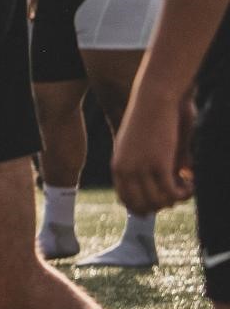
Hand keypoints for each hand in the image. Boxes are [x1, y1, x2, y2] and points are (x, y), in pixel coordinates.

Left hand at [112, 89, 193, 214]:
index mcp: (118, 167)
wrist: (153, 99)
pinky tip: (191, 184)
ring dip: (176, 200)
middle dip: (161, 207)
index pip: (126, 200)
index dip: (143, 208)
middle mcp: (126, 171)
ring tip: (186, 188)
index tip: (159, 205)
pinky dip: (184, 194)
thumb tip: (164, 188)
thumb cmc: (148, 120)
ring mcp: (141, 168)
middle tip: (176, 197)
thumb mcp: (139, 146)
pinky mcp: (159, 163)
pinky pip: (171, 192)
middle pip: (142, 206)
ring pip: (158, 202)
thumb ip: (146, 168)